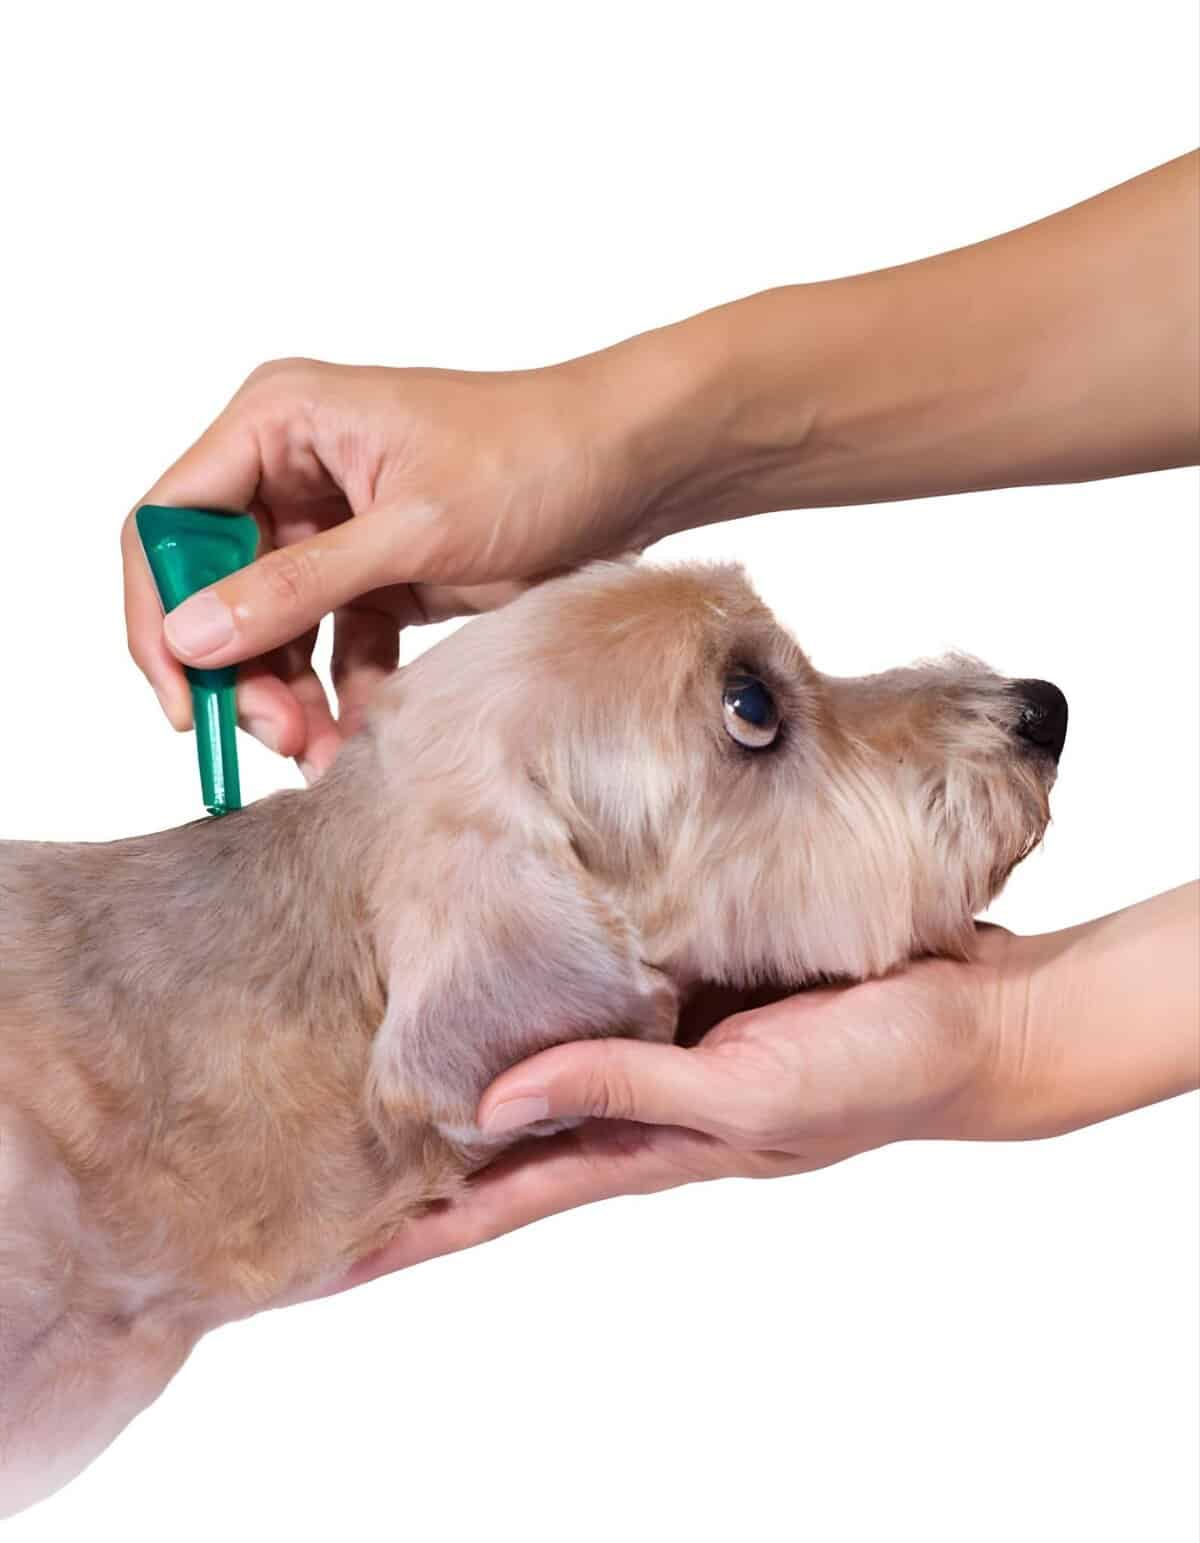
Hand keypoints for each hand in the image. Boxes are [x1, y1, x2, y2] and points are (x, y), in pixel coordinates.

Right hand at [122, 355, 675, 774]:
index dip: (161, 612)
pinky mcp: (381, 572)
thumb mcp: (409, 530)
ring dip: (290, 694)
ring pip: (276, 628)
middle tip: (275, 738)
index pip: (170, 522)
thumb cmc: (532, 459)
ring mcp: (337, 526)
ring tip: (322, 753)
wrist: (634, 467)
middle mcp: (294, 470)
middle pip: (219, 587)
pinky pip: (336, 644)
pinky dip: (344, 691)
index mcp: (279, 423)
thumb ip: (297, 586)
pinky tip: (363, 730)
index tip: (184, 699)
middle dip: (239, 670)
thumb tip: (190, 638)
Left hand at [335, 929, 1012, 1288]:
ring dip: (470, 1090)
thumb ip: (625, 1091)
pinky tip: (507, 986)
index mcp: (650, 1149)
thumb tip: (495, 1104)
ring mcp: (668, 1050)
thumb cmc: (875, 1071)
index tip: (327, 1266)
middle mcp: (644, 1105)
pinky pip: (599, 1004)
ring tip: (382, 1089)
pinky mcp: (693, 992)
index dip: (415, 1236)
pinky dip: (543, 1007)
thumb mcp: (743, 1095)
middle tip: (324, 1177)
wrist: (972, 1019)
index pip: (504, 1203)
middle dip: (420, 1177)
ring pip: (546, 1072)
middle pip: (507, 1147)